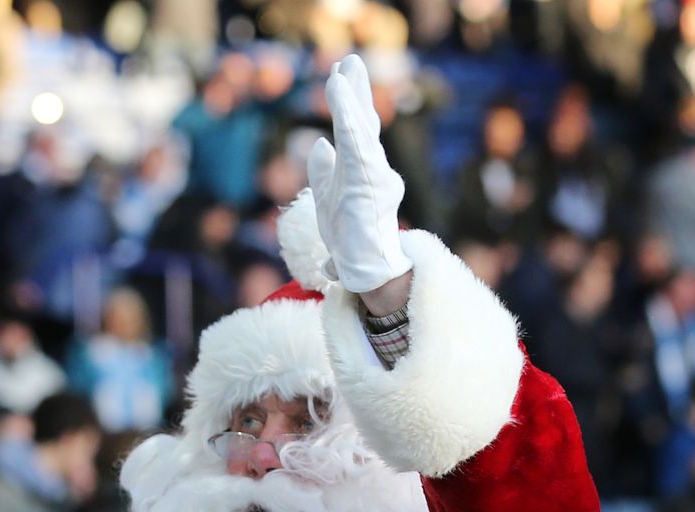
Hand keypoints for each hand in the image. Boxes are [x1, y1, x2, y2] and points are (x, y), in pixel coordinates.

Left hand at [304, 54, 411, 299]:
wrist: (364, 269)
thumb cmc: (349, 240)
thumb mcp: (327, 199)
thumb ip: (323, 172)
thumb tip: (319, 145)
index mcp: (362, 171)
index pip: (358, 132)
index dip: (351, 104)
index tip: (343, 77)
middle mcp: (374, 169)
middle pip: (364, 123)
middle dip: (356, 91)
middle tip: (349, 60)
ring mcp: (375, 176)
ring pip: (360, 130)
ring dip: (350, 100)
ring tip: (340, 72)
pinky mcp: (369, 184)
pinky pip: (356, 145)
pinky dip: (348, 119)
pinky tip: (340, 100)